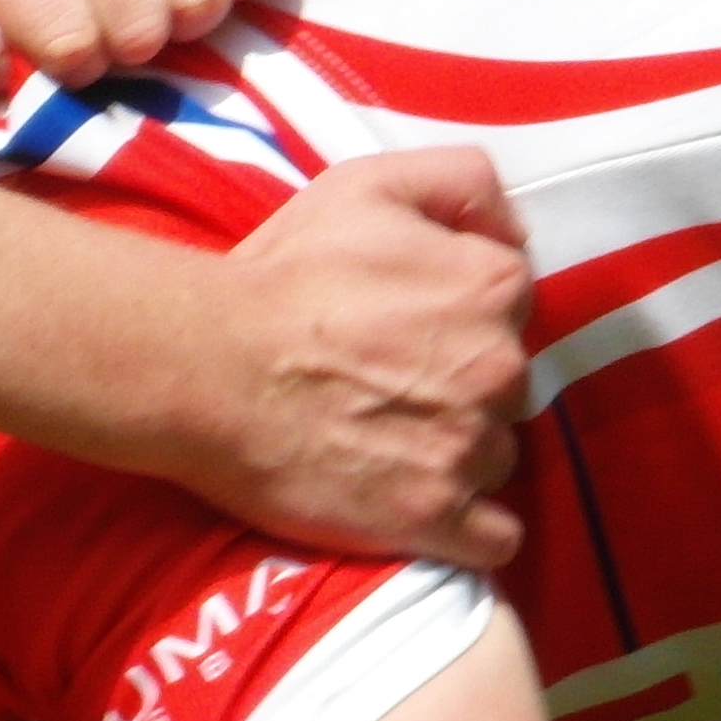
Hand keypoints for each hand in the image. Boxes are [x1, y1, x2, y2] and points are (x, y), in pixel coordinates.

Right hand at [199, 150, 532, 568]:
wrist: (206, 368)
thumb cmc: (281, 275)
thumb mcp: (365, 186)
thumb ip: (461, 182)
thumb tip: (513, 230)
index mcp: (493, 285)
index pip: (513, 305)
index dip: (460, 314)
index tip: (408, 326)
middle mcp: (501, 368)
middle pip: (510, 385)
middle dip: (462, 386)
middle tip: (388, 386)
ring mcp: (471, 449)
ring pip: (498, 457)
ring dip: (458, 455)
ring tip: (386, 446)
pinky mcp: (437, 519)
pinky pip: (495, 538)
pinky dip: (468, 530)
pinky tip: (422, 508)